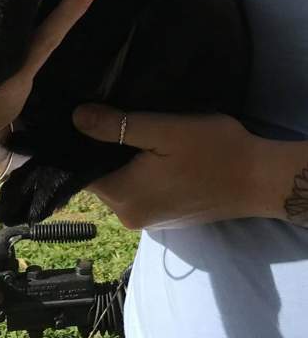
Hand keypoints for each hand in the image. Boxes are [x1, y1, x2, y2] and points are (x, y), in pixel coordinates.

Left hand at [73, 104, 262, 228]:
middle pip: (98, 177)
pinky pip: (137, 191)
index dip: (79, 145)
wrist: (260, 179)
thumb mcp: (164, 129)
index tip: (85, 120)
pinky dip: (138, 171)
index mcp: (123, 196)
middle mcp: (129, 215)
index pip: (79, 171)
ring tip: (131, 131)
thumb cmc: (214, 151)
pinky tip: (149, 152)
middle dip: (101, 150)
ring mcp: (147, 220)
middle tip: (111, 118)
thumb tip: (76, 117)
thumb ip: (117, 126)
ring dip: (121, 160)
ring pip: (119, 183)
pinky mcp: (164, 217)